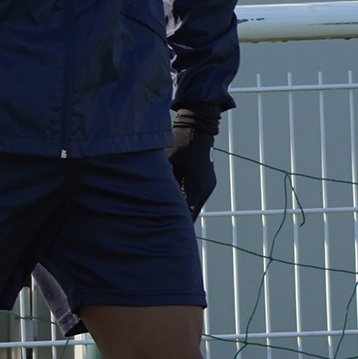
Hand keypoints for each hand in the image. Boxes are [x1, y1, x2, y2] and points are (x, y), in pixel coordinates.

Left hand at [167, 104, 220, 220]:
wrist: (196, 129)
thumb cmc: (178, 144)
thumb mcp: (166, 163)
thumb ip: (161, 180)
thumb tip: (150, 193)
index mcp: (194, 186)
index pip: (185, 211)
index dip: (176, 221)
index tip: (167, 229)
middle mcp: (204, 188)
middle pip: (191, 210)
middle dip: (181, 218)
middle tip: (169, 229)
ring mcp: (208, 185)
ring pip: (195, 203)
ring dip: (185, 208)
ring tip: (173, 218)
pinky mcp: (208, 180)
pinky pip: (197, 195)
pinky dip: (189, 199)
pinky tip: (178, 202)